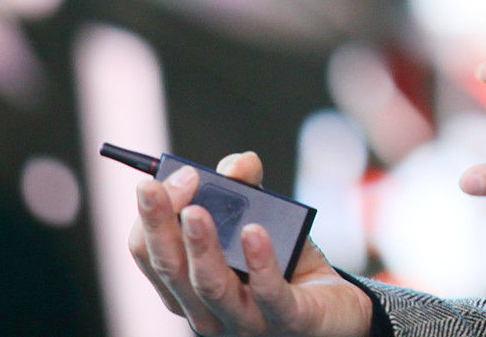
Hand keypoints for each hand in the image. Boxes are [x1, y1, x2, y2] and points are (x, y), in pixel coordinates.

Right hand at [128, 149, 373, 335]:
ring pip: (212, 287)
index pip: (151, 256)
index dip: (149, 219)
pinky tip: (254, 233)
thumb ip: (247, 189)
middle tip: (155, 187)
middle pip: (172, 270)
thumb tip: (239, 164)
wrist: (336, 307)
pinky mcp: (288, 321)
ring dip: (201, 246)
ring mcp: (245, 322)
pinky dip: (260, 263)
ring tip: (196, 210)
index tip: (157, 180)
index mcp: (189, 288)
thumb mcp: (263, 221)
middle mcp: (208, 311)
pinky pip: (269, 294)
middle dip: (160, 226)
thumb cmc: (286, 266)